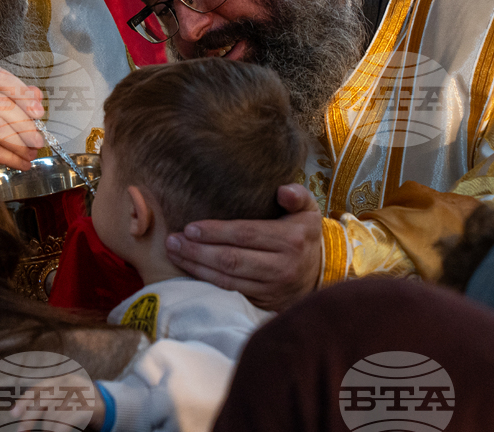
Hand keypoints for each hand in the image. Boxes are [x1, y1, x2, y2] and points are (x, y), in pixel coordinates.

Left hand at [8, 375, 103, 430]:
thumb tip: (21, 415)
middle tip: (21, 431)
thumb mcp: (65, 397)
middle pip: (44, 400)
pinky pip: (69, 420)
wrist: (110, 404)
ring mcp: (80, 394)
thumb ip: (48, 402)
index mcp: (61, 379)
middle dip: (30, 417)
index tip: (13, 413)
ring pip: (55, 412)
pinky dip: (59, 430)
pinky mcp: (90, 407)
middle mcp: (70, 384)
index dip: (24, 401)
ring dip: (46, 427)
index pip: (38, 388)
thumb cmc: (80, 403)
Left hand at [165, 183, 322, 310]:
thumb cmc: (304, 235)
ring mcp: (272, 288)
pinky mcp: (263, 303)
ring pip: (227, 279)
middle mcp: (282, 266)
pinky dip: (206, 283)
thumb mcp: (308, 211)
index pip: (245, 234)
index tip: (189, 228)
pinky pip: (230, 293)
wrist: (321, 274)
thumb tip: (282, 190)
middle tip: (172, 241)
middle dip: (197, 251)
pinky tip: (188, 271)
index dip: (215, 232)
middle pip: (231, 259)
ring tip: (173, 253)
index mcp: (290, 240)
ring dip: (196, 267)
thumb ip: (297, 195)